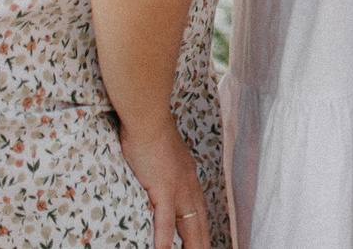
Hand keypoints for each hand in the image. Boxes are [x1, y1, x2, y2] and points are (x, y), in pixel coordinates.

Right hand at [114, 115, 213, 248]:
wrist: (148, 116)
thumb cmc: (151, 129)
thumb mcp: (164, 150)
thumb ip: (165, 165)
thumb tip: (159, 172)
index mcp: (188, 175)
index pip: (199, 208)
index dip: (202, 226)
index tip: (204, 239)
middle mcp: (188, 183)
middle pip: (199, 221)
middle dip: (203, 241)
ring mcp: (177, 187)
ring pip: (189, 225)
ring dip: (193, 245)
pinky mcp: (163, 187)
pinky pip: (165, 219)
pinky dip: (165, 237)